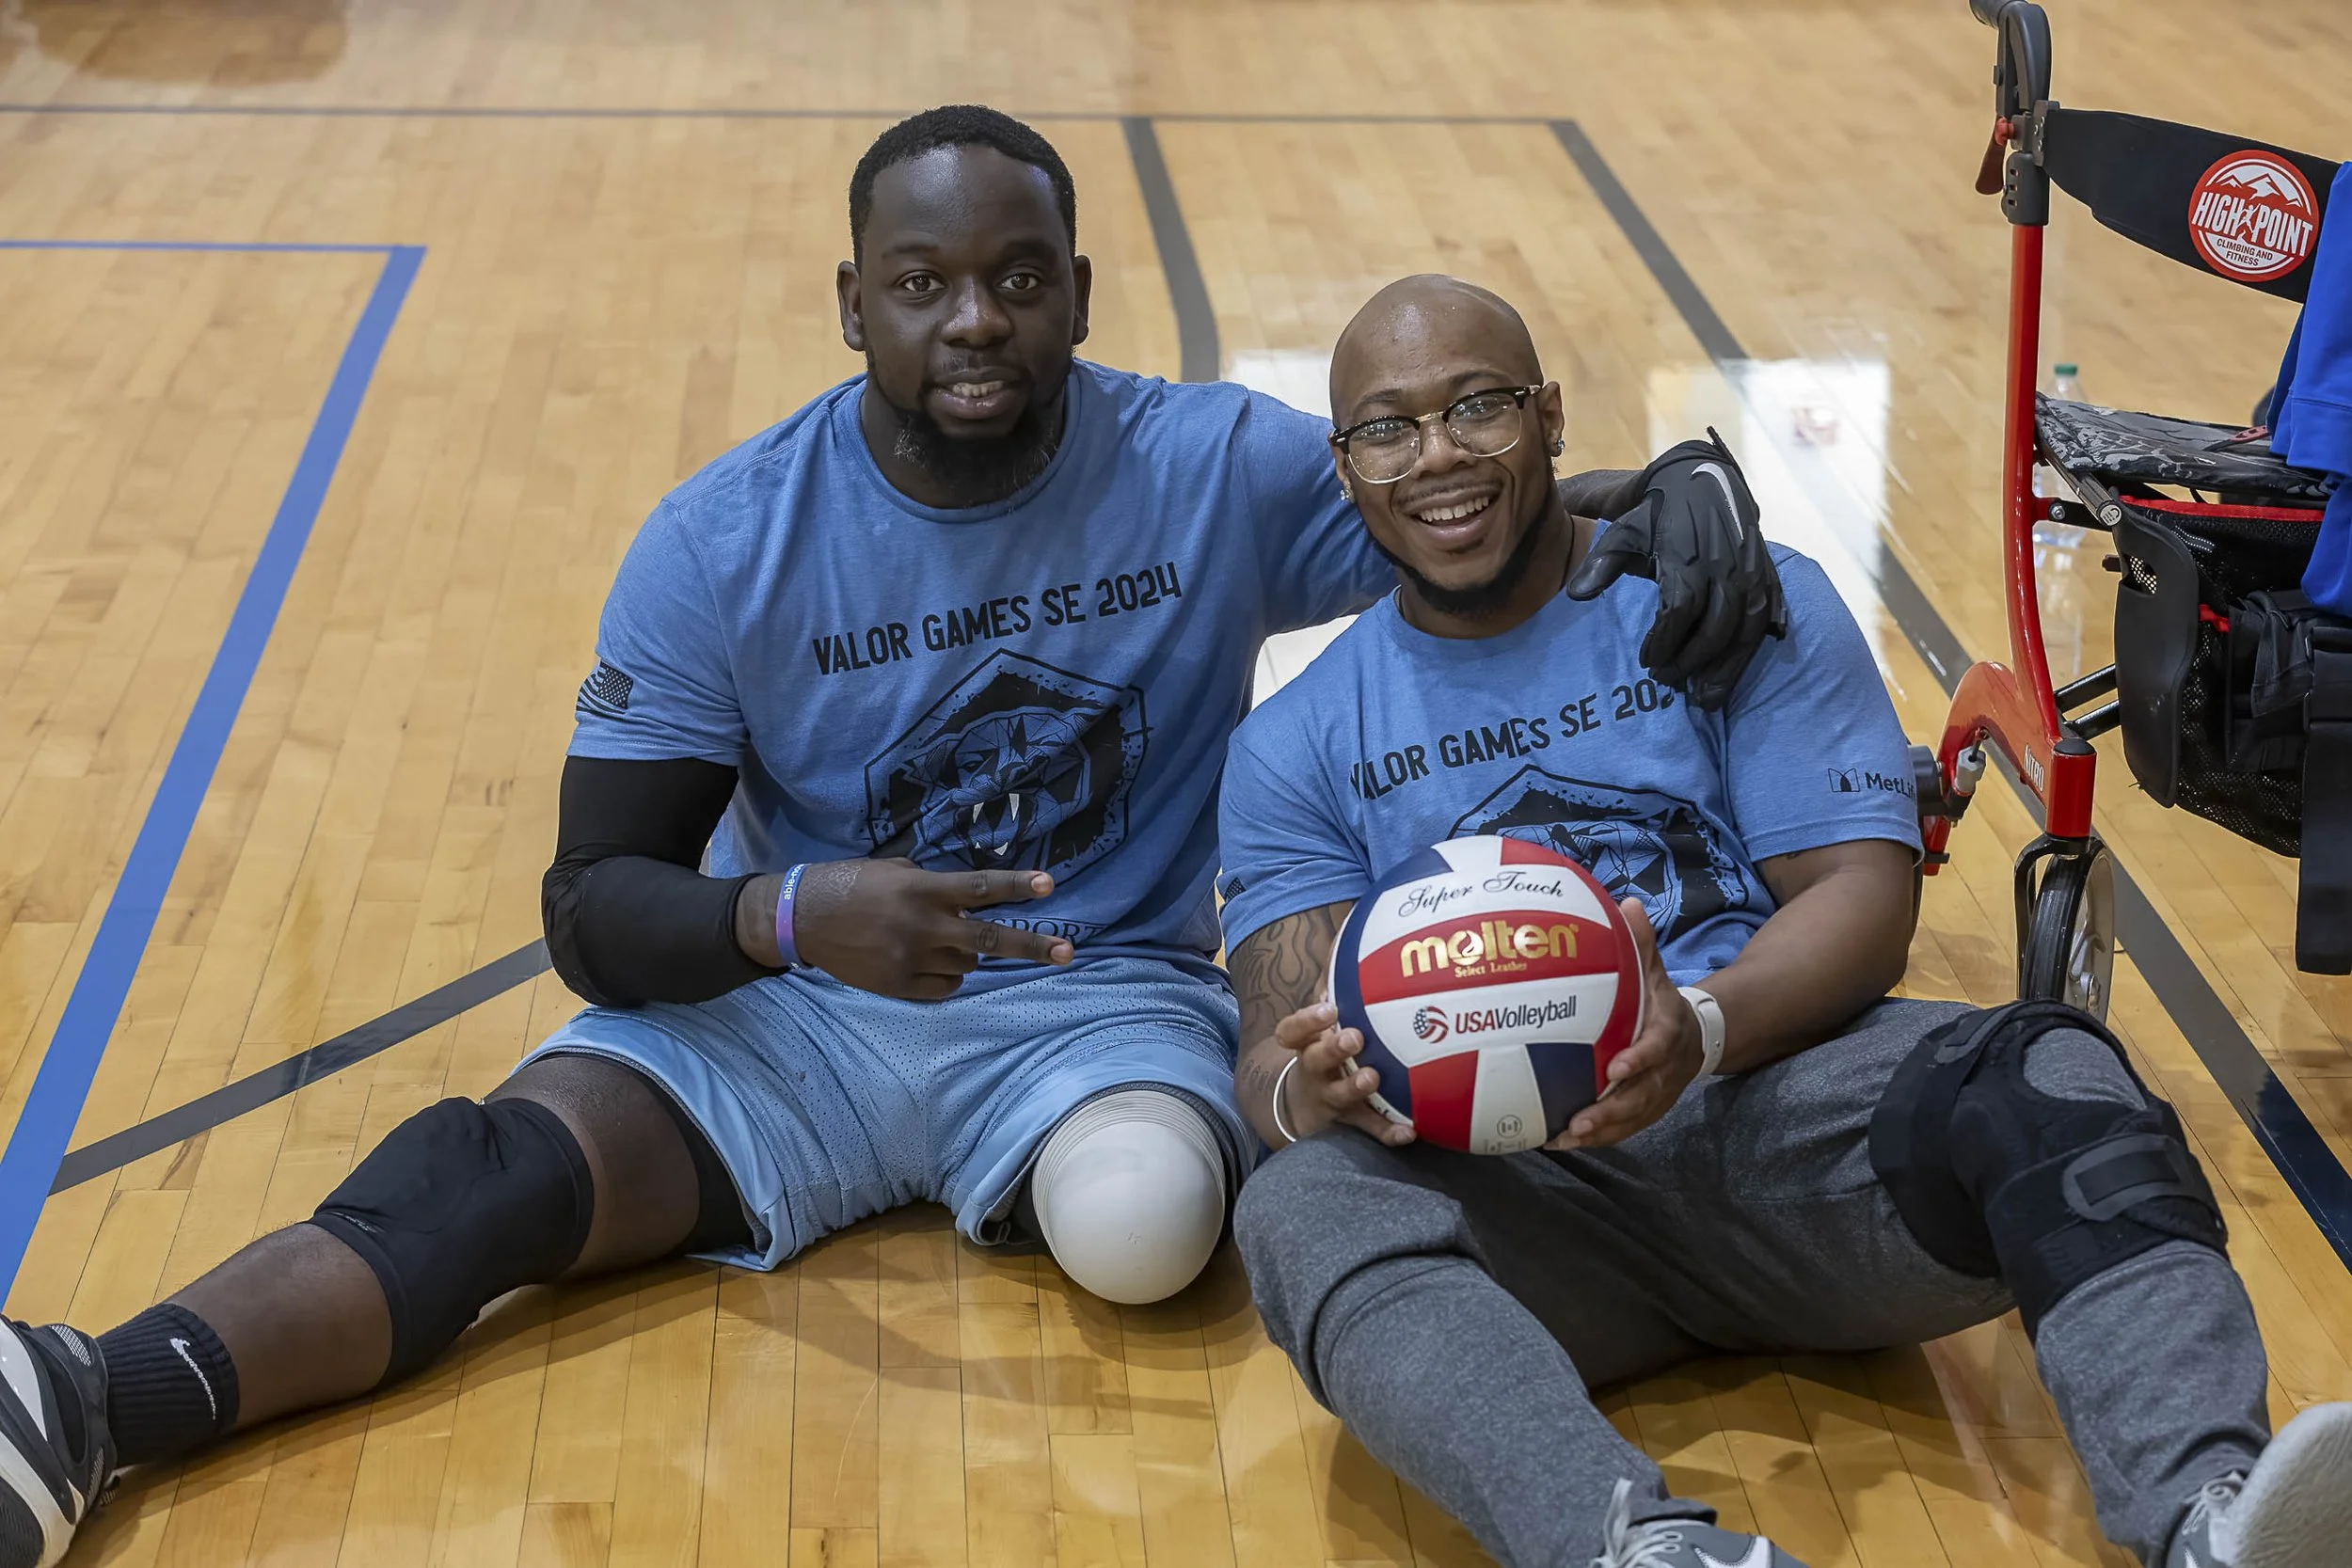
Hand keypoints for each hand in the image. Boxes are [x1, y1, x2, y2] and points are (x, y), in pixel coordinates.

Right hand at [736, 858, 1073, 999]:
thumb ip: (932, 884)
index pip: (980, 888)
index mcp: (921, 890)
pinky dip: (948, 977)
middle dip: (1032, 947)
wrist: (802, 920)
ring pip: (967, 966)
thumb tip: (968, 899)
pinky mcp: (899, 986)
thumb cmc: (850, 884)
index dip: (1016, 886)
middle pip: (990, 940)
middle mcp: (923, 927)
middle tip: (1067, 952)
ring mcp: (912, 960)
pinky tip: (928, 962)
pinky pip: (945, 988)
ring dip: (967, 954)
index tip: (1049, 885)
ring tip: (940, 940)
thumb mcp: (893, 871)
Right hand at [1268, 1002, 1415, 1147]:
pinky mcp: (1348, 1119)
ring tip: (1371, 1078)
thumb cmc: (1323, 1049)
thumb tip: (1351, 944)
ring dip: (1355, 1086)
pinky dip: (1388, 1131)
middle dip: (1333, 1048)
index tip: (1328, 1007)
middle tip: (1354, 1038)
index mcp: (1305, 1043)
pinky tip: (1409, 1130)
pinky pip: (1368, 1127)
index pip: (1293, 1030)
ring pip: (1339, 1094)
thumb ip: (1335, 992)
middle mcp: (1313, 1070)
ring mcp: (1329, 1096)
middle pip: (1315, 1060)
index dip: (1308, 1020)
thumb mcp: (1320, 1025)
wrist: (1302, 1104)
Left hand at [1546, 901, 1701, 1150]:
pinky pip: (1624, 1129)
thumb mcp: (1655, 969)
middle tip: (1579, 1120)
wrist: (1697, 1036)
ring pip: (1632, 1119)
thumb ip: (1641, 942)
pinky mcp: (1648, 1110)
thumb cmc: (1661, 1000)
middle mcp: (1667, 1068)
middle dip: (1612, 1112)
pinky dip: (1596, 1137)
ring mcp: (1659, 1093)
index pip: (1658, 1047)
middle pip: (1644, 1095)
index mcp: (1669, 1031)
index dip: (1639, 1059)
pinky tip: (1559, 1141)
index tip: (1614, 1069)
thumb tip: (1627, 903)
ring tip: (1563, 1138)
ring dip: (1600, 1131)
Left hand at [1562, 429, 1787, 710]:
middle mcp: (1727, 567)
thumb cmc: (1656, 514)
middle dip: (1690, 662)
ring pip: (1745, 632)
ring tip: (1704, 698)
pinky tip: (1732, 675)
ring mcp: (1753, 573)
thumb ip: (1601, 564)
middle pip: (1714, 629)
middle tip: (1666, 681)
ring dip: (1725, 668)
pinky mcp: (1769, 578)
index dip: (1663, 642)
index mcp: (1689, 557)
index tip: (1646, 662)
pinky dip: (1749, 653)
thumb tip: (1576, 596)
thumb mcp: (1624, 532)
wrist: (1702, 480)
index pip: (1679, 610)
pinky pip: (1765, 623)